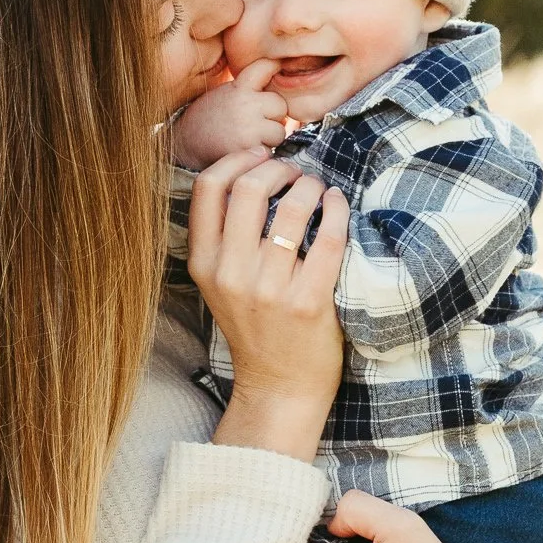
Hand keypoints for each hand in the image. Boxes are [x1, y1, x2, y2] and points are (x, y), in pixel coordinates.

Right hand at [172, 60, 288, 170]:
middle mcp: (246, 105)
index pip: (266, 67)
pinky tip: (244, 150)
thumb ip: (248, 89)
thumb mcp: (225, 94)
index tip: (277, 71)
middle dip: (273, 116)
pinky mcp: (248, 150)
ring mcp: (248, 128)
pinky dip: (260, 153)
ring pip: (279, 131)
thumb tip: (279, 84)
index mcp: (239, 87)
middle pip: (280, 105)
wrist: (184, 144)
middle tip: (256, 121)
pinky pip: (269, 151)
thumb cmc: (208, 118)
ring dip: (269, 138)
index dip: (274, 68)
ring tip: (250, 137)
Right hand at [187, 150, 347, 462]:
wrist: (279, 387)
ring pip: (290, 207)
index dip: (237, 159)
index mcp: (205, 265)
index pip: (208, 188)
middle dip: (277, 166)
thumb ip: (224, 238)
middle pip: (248, 187)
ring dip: (309, 185)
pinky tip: (338, 204)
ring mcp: (269, 289)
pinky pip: (327, 237)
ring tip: (317, 188)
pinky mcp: (308, 302)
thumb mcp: (220, 284)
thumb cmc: (256, 328)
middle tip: (295, 170)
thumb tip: (250, 172)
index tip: (260, 155)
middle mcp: (231, 274)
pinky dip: (336, 210)